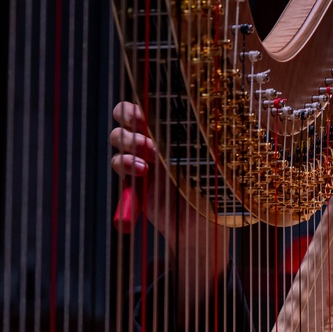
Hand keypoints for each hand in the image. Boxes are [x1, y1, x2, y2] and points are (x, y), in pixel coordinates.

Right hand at [110, 101, 230, 308]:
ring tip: (144, 168)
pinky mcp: (134, 178)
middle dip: (131, 125)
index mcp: (176, 129)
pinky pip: (118, 165)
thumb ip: (201, 143)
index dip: (143, 106)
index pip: (151, 103)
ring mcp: (144, 156)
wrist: (201, 228)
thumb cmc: (214, 191)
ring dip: (127, 148)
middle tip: (149, 145)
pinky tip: (140, 179)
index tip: (147, 121)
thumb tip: (199, 115)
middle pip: (126, 115)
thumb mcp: (212, 165)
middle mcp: (158, 137)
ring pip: (119, 138)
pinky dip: (124, 170)